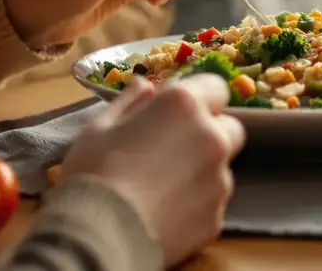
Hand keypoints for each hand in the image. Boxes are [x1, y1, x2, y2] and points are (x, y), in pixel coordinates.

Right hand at [60, 75, 244, 266]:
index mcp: (183, 106)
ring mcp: (218, 180)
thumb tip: (144, 87)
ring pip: (221, 168)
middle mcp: (211, 138)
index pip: (216, 87)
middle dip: (210, 134)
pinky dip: (196, 205)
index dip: (201, 98)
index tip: (181, 112)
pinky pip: (212, 203)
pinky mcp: (216, 216)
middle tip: (175, 149)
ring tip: (164, 188)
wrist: (97, 236)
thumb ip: (130, 102)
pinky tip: (166, 212)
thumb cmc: (92, 173)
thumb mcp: (100, 127)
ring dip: (202, 171)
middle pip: (229, 128)